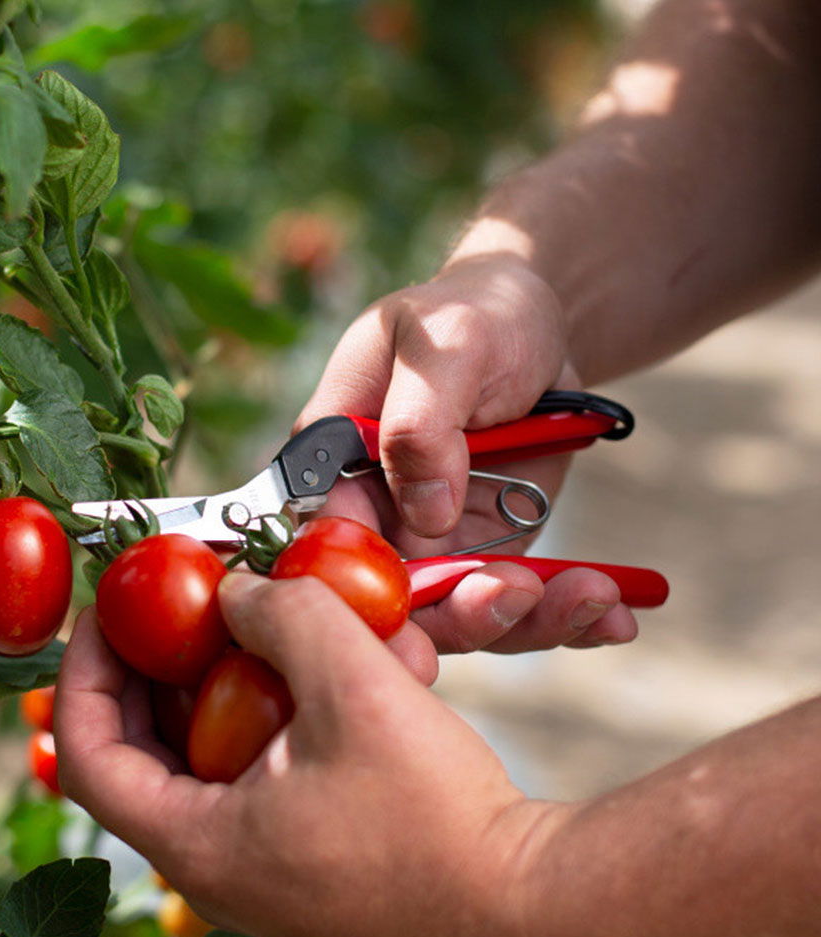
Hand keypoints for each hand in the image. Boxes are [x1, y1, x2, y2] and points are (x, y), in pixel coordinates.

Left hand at [57, 572, 569, 936]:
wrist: (531, 903)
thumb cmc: (437, 815)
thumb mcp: (351, 683)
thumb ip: (282, 615)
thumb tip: (236, 589)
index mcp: (197, 843)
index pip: (87, 750)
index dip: (83, 668)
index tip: (106, 608)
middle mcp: (217, 866)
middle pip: (146, 748)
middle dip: (159, 664)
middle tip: (175, 599)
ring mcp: (264, 866)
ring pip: (211, 754)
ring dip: (229, 682)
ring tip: (262, 618)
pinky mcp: (309, 856)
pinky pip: (264, 771)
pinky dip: (279, 713)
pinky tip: (328, 667)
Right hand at [299, 254, 637, 654]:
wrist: (532, 325)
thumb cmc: (473, 315)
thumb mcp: (446, 347)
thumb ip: (419, 424)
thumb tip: (423, 514)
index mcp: (333, 458)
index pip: (324, 539)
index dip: (362, 587)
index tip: (422, 612)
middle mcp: (371, 511)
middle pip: (390, 599)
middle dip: (457, 616)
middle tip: (522, 595)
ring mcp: (427, 539)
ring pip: (457, 614)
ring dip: (524, 621)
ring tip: (592, 598)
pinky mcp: (484, 551)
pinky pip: (513, 604)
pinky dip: (564, 617)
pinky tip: (612, 618)